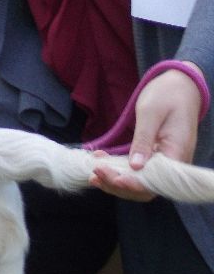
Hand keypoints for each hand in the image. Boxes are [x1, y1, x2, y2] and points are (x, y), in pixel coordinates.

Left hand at [90, 68, 201, 200]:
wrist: (180, 86)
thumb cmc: (167, 94)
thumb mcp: (151, 113)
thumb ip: (143, 139)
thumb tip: (135, 166)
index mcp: (177, 153)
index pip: (155, 181)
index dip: (133, 184)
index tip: (113, 178)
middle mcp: (172, 163)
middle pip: (145, 187)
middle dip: (118, 184)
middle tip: (94, 173)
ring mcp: (164, 161)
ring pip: (139, 182)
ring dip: (115, 180)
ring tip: (92, 174)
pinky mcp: (155, 156)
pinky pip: (137, 170)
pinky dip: (119, 170)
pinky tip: (101, 164)